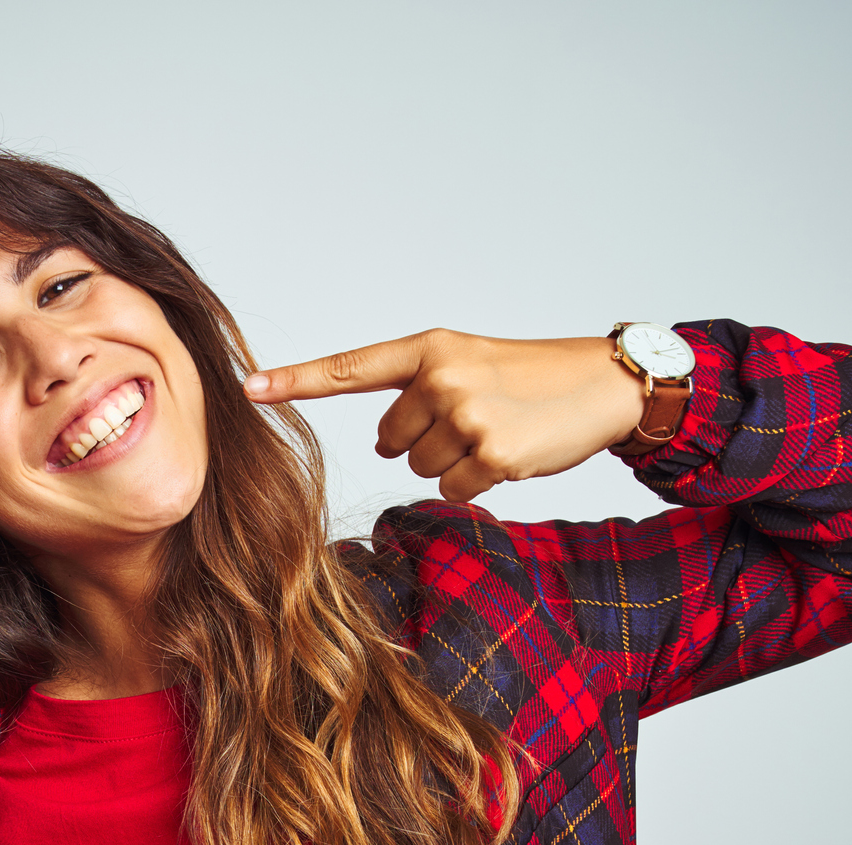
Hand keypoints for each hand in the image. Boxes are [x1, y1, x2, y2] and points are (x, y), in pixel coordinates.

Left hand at [243, 329, 647, 501]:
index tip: (250, 389)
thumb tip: (385, 443)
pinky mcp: (491, 452)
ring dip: (454, 461)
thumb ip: (417, 391)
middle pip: (391, 441)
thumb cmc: (529, 377)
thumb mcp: (468, 362)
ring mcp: (466, 414)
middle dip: (425, 440)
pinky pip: (453, 488)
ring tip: (497, 430)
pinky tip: (509, 453)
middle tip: (474, 418)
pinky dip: (477, 482)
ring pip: (420, 468)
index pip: (350, 369)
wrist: (601, 384)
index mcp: (429, 349)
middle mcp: (441, 377)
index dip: (296, 381)